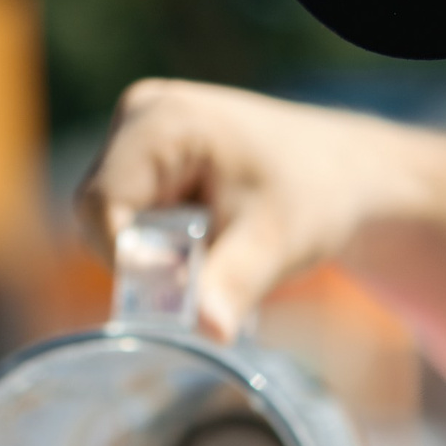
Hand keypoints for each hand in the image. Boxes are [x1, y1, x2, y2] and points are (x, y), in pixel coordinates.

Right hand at [78, 80, 429, 339]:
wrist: (344, 173)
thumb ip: (233, 283)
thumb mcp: (276, 241)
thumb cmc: (316, 194)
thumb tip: (208, 330)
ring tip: (218, 250)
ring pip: (114, 220)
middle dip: (147, 257)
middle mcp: (139, 115)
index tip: (182, 287)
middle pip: (101, 214)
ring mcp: (139, 132)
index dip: (129, 258)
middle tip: (211, 270)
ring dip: (157, 253)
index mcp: (160, 120)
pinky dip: (163, 243)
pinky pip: (129, 215)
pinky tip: (209, 239)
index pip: (100, 205)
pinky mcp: (146, 157)